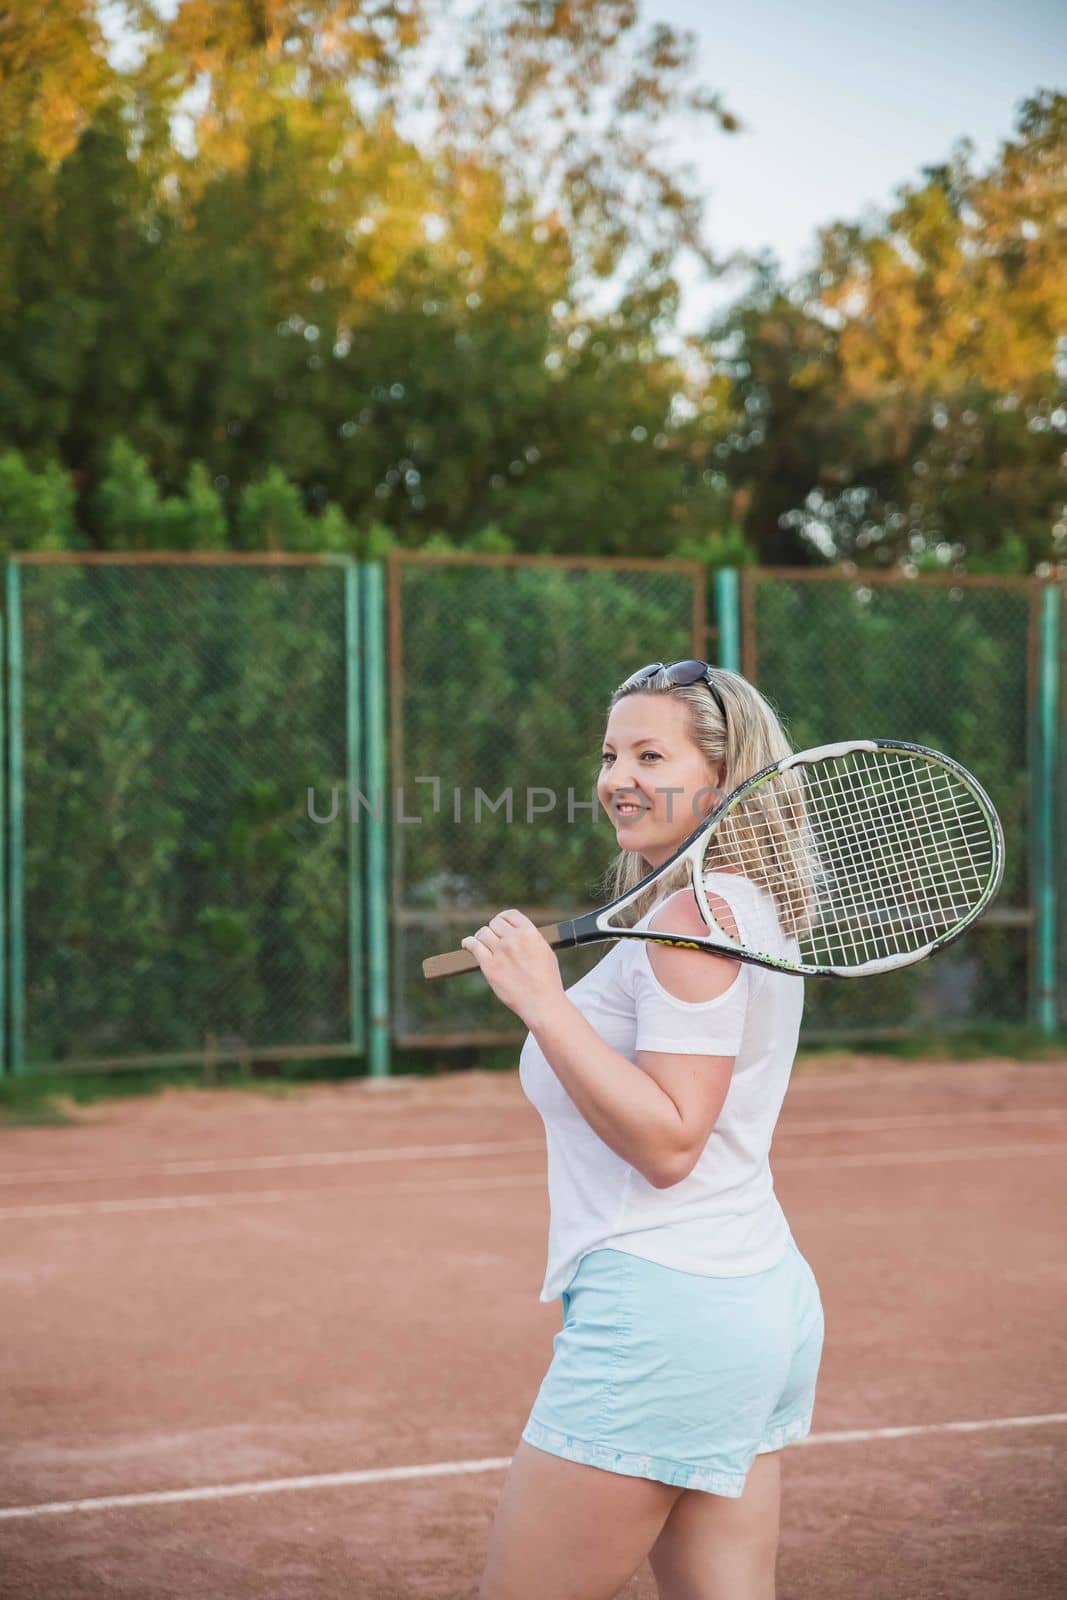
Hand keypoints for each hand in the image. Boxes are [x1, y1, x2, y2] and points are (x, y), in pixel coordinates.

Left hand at [460, 909, 565, 1026]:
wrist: (542, 1002)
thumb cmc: (546, 981)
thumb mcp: (545, 951)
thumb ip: (530, 938)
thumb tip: (514, 932)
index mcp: (530, 933)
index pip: (510, 915)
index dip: (504, 919)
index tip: (501, 925)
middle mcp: (514, 939)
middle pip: (495, 923)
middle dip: (494, 930)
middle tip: (494, 938)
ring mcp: (500, 952)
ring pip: (483, 933)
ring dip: (482, 937)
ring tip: (483, 943)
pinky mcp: (489, 966)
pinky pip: (473, 946)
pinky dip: (468, 943)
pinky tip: (467, 944)